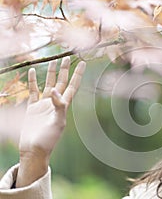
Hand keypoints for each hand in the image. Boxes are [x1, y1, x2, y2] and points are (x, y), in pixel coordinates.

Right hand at [16, 57, 85, 186]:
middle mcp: (55, 103)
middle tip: (68, 57)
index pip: (73, 86)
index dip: (78, 74)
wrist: (34, 149)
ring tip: (53, 61)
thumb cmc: (48, 139)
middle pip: (62, 82)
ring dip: (51, 73)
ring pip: (48, 84)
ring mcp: (43, 104)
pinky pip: (33, 91)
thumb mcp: (57, 122)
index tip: (82, 63)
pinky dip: (33, 81)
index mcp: (64, 105)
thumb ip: (58, 106)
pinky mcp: (32, 108)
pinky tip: (34, 71)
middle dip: (65, 70)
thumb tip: (54, 90)